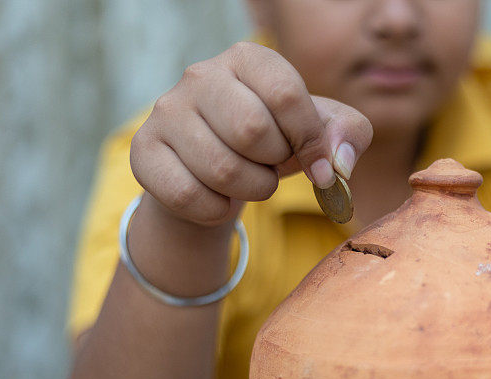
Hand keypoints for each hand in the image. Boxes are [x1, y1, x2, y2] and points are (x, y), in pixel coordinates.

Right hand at [130, 41, 372, 227]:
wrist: (216, 172)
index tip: (319, 166)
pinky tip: (218, 198)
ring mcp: (165, 111)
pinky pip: (187, 195)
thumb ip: (348, 134)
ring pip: (221, 169)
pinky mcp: (143, 151)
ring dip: (251, 190)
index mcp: (248, 58)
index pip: (286, 94)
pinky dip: (214, 209)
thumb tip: (339, 163)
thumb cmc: (274, 143)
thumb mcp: (319, 132)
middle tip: (272, 166)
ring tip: (250, 180)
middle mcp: (200, 75)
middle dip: (275, 165)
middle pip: (252, 131)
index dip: (310, 141)